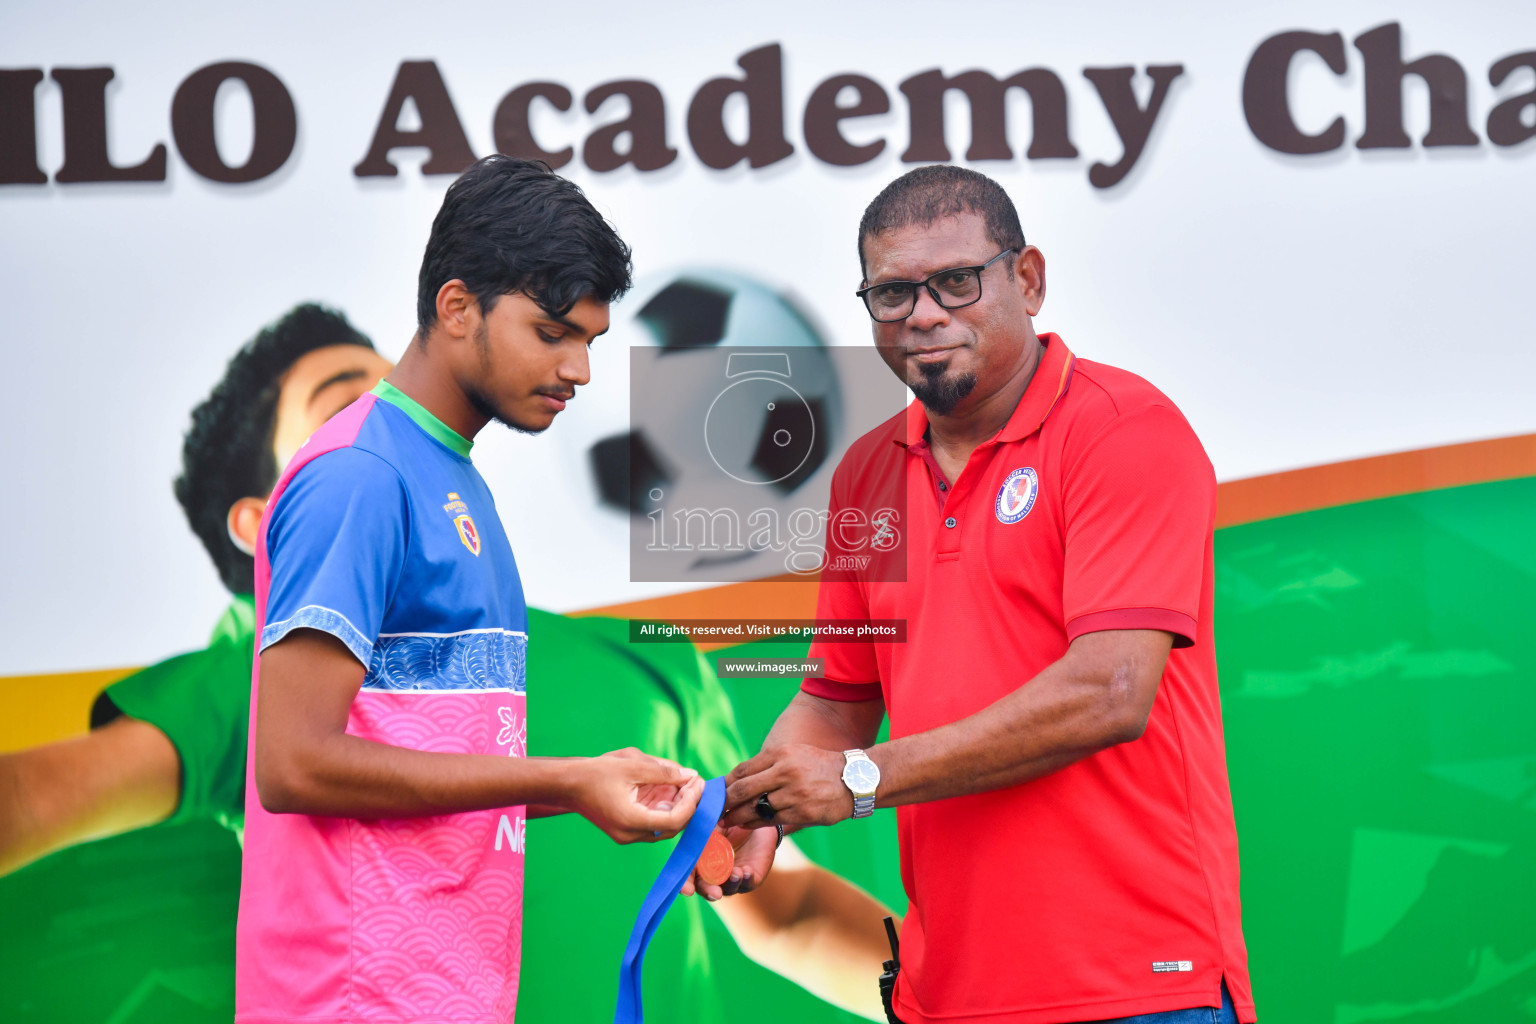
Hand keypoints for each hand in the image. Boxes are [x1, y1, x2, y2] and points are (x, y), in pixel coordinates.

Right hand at [571, 749, 702, 843]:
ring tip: (683, 781)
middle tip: (694, 781)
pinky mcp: (626, 830)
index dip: (691, 803)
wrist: (567, 785)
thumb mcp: (632, 766)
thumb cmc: (596, 773)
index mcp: (631, 821)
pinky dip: (663, 807)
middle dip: (688, 804)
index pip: (674, 821)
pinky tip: (668, 787)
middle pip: (672, 827)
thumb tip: (690, 775)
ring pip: (664, 826)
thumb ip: (663, 772)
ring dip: (677, 805)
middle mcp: (630, 834)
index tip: (697, 782)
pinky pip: (652, 822)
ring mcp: (627, 835)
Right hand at [681, 824, 777, 900]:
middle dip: (708, 891)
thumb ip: (700, 827)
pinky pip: (747, 883)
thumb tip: (688, 825)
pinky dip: (746, 879)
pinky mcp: (750, 877)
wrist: (755, 817)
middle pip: (706, 888)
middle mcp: (713, 872)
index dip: (685, 884)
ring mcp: (731, 877)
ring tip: (736, 874)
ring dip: (730, 883)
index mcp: (699, 859)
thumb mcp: (713, 820)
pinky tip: (747, 871)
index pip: (688, 875)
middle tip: (715, 893)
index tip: (687, 890)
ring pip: (727, 889)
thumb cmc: (729, 818)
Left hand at [721, 744, 852, 829]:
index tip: (715, 793)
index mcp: (780, 754)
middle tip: (713, 810)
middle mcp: (785, 772)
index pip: (742, 770)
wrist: (853, 780)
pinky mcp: (801, 813)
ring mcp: (793, 794)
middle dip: (724, 803)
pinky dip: (754, 823)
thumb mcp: (792, 754)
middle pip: (742, 790)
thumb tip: (736, 779)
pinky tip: (745, 823)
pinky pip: (770, 820)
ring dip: (737, 816)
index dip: (725, 784)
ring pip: (754, 808)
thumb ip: (767, 765)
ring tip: (727, 820)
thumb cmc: (817, 766)